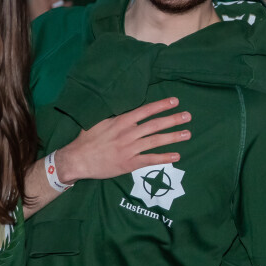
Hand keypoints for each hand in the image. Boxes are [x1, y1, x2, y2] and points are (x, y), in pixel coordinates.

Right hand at [55, 97, 190, 183]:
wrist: (77, 159)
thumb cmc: (87, 139)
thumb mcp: (100, 121)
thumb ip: (117, 116)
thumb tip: (130, 109)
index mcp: (121, 121)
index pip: (145, 110)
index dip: (161, 105)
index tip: (175, 101)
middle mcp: (128, 133)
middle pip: (155, 125)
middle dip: (173, 120)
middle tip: (188, 116)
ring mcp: (129, 149)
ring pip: (155, 141)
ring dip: (173, 137)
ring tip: (187, 133)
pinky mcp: (129, 164)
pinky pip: (150, 160)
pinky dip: (164, 158)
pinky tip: (176, 155)